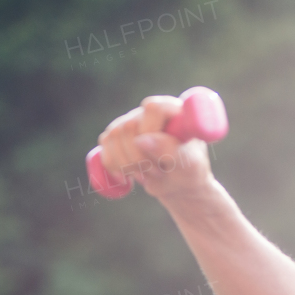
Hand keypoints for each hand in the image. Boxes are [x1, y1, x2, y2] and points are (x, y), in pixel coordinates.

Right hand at [96, 95, 212, 199]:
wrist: (179, 186)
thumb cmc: (190, 173)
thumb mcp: (188, 165)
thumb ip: (170, 150)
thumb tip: (140, 140)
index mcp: (173, 110)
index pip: (152, 109)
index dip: (151, 133)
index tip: (162, 158)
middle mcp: (149, 112)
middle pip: (128, 126)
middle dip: (139, 158)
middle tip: (158, 172)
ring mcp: (131, 122)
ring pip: (112, 136)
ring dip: (127, 164)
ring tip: (146, 175)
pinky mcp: (117, 136)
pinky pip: (104, 146)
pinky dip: (114, 166)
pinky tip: (128, 176)